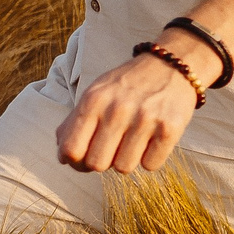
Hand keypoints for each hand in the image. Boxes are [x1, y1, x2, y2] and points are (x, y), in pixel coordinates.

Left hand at [56, 51, 199, 174]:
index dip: (74, 161)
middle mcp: (117, 109)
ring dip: (127, 159)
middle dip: (103, 160)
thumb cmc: (127, 85)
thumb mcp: (96, 93)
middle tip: (112, 147)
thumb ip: (74, 122)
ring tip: (133, 141)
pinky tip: (152, 140)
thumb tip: (62, 156)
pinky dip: (150, 158)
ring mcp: (145, 119)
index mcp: (94, 100)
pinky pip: (150, 166)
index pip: (71, 150)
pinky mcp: (170, 129)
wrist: (171, 65)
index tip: (83, 157)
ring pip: (123, 168)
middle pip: (96, 164)